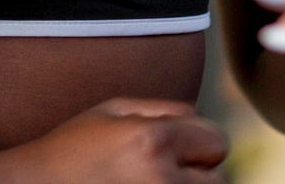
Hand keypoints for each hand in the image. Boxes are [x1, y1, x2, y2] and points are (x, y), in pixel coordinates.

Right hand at [0, 99, 227, 182]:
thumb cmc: (66, 152)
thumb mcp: (109, 113)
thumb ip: (165, 109)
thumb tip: (204, 121)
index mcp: (151, 142)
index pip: (217, 142)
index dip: (196, 143)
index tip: (167, 150)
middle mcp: (159, 183)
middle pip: (218, 180)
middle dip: (193, 174)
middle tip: (150, 173)